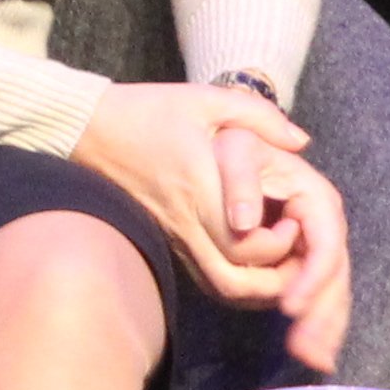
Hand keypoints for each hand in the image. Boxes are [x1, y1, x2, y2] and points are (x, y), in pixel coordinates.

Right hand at [72, 82, 354, 373]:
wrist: (89, 130)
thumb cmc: (148, 112)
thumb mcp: (206, 100)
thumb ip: (259, 117)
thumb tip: (300, 142)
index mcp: (198, 188)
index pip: (241, 243)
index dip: (275, 246)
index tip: (293, 221)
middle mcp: (185, 223)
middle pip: (233, 282)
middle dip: (276, 281)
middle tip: (300, 254)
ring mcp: (174, 238)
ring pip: (219, 289)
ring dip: (258, 289)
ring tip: (285, 265)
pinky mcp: (168, 242)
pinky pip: (205, 279)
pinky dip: (237, 283)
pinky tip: (258, 264)